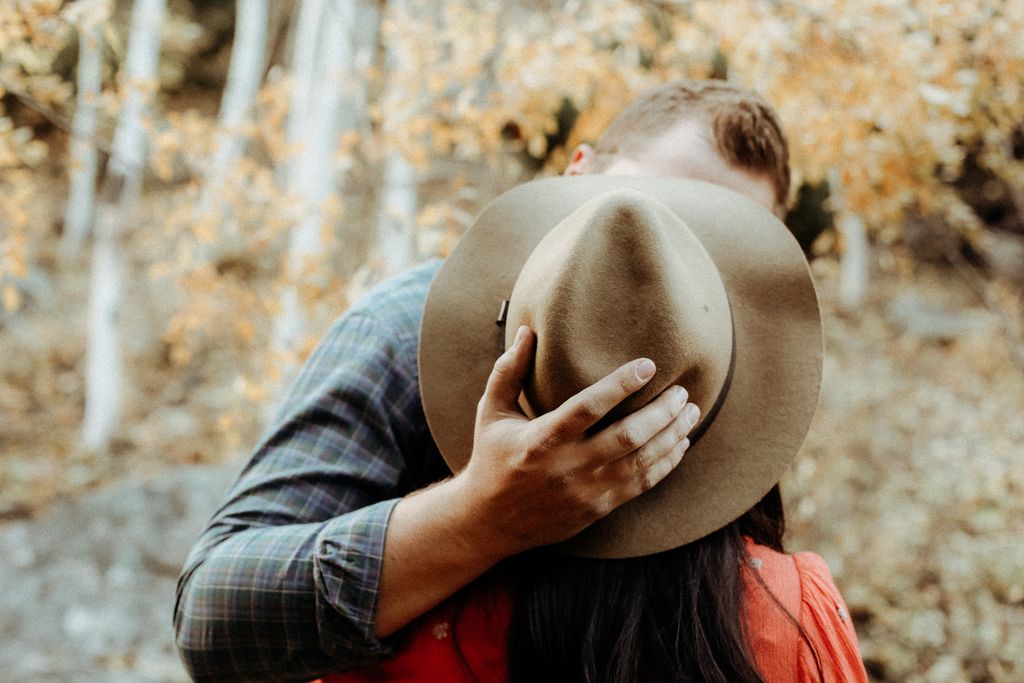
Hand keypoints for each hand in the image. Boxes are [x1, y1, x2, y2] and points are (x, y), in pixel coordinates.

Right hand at [451, 325, 699, 558]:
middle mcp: (567, 466)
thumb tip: (528, 331)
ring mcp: (586, 491)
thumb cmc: (493, 458)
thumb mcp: (491, 412)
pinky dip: (667, 462)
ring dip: (672, 435)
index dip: (621, 385)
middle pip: (627, 436)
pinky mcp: (598, 508)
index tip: (649, 365)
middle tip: (682, 392)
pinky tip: (680, 443)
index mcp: (541, 439)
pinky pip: (642, 484)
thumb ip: (508, 371)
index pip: (587, 407)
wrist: (490, 522)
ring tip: (690, 412)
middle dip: (662, 412)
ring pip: (642, 461)